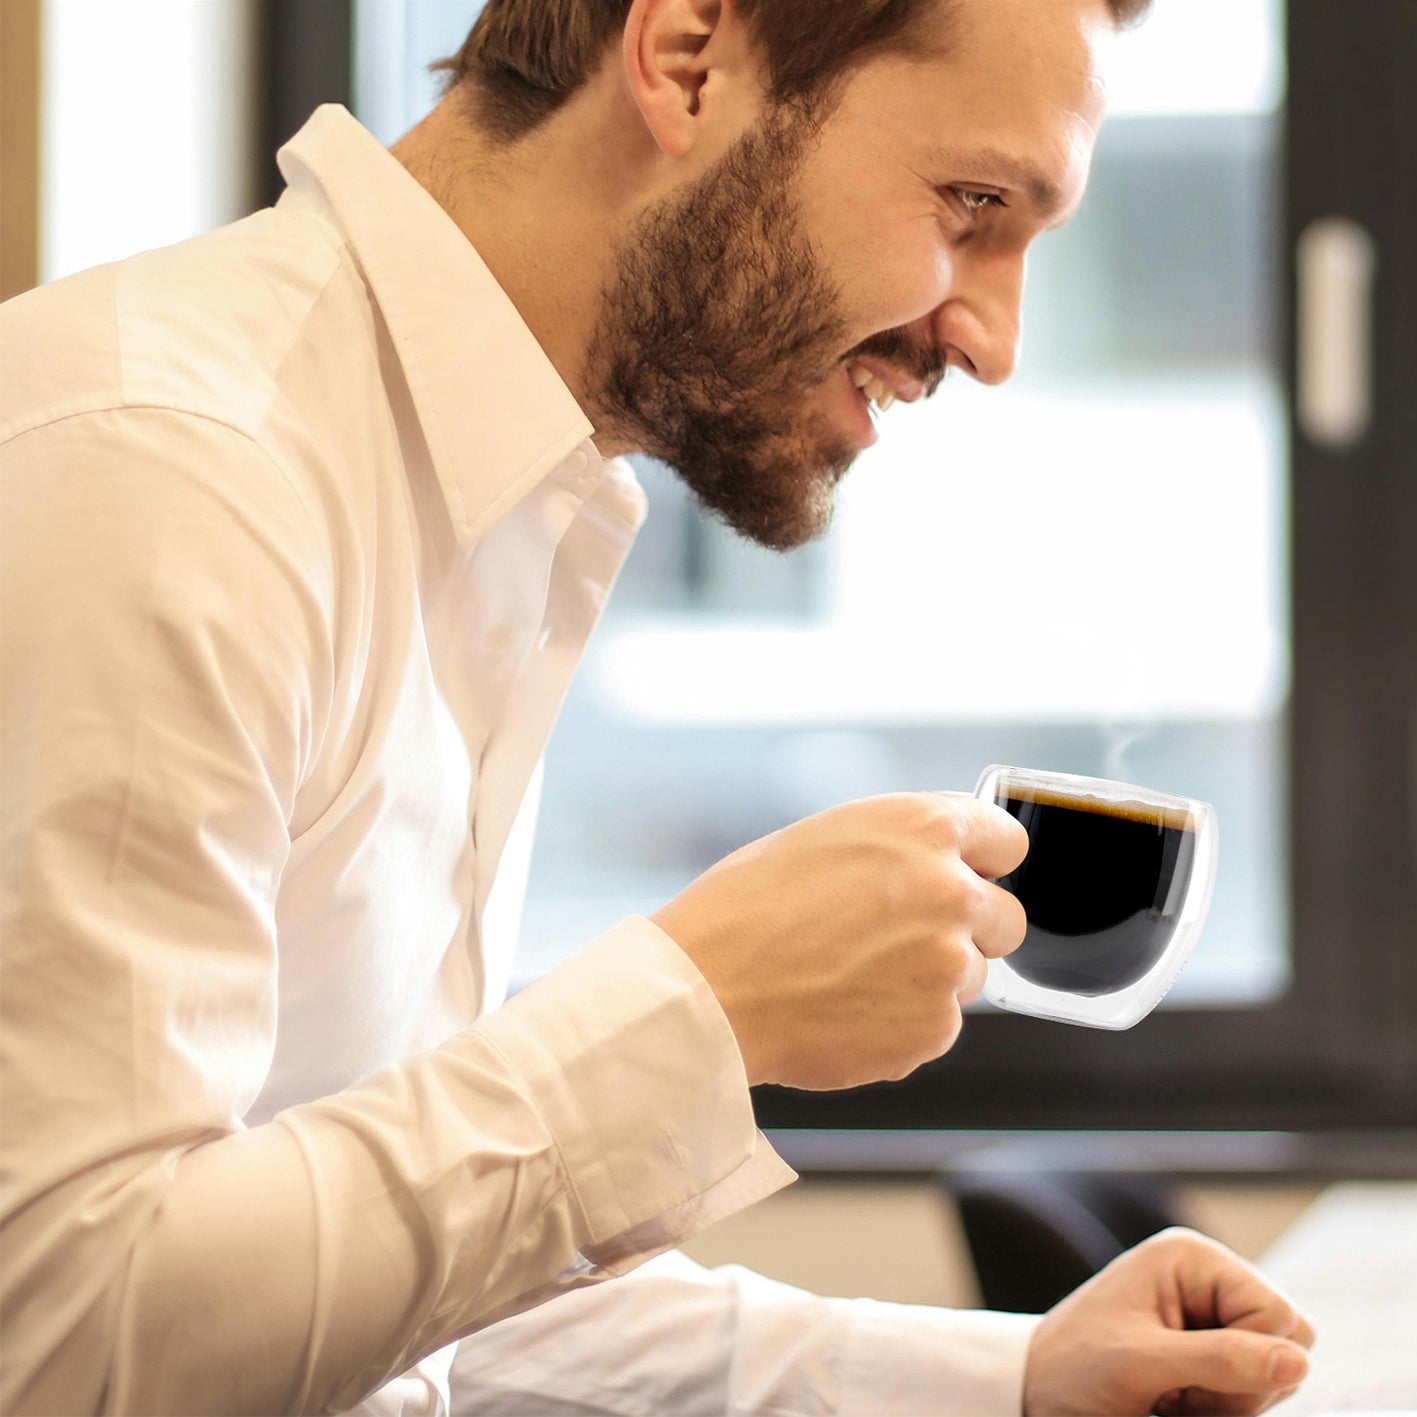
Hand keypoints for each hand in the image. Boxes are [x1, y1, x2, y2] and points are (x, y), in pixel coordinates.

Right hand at [650, 792, 1026, 1089]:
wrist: (708, 990)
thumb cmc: (747, 906)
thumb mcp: (829, 838)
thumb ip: (903, 849)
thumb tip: (942, 864)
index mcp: (923, 826)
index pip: (1008, 841)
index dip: (981, 863)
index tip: (963, 879)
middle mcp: (951, 889)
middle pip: (1006, 917)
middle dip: (967, 929)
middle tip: (903, 940)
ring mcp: (949, 964)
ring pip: (971, 976)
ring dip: (931, 980)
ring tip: (853, 977)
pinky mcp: (935, 1028)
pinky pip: (938, 1025)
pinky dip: (902, 1023)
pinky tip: (845, 1009)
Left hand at [1024, 1227, 1315, 1416]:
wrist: (1035, 1390)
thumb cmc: (1074, 1366)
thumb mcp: (1141, 1363)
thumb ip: (1219, 1360)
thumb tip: (1296, 1361)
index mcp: (1192, 1258)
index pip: (1279, 1315)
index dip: (1252, 1360)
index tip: (1187, 1377)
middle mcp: (1208, 1280)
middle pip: (1286, 1341)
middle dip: (1244, 1382)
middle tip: (1179, 1391)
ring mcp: (1210, 1317)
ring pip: (1274, 1372)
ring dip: (1231, 1400)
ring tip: (1170, 1396)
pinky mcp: (1208, 1352)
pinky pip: (1252, 1389)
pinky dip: (1223, 1407)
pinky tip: (1177, 1404)